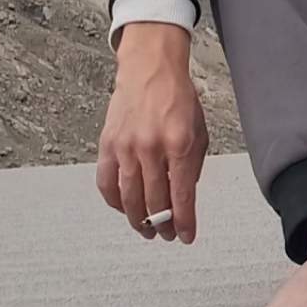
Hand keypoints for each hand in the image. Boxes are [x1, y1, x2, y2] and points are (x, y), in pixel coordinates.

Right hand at [96, 22, 207, 243]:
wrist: (150, 70)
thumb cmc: (179, 98)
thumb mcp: (199, 129)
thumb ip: (193, 163)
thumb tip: (185, 196)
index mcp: (180, 143)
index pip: (182, 194)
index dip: (185, 220)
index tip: (187, 236)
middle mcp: (151, 147)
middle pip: (154, 201)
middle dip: (162, 224)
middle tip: (167, 235)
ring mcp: (126, 147)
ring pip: (129, 197)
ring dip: (138, 219)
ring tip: (147, 230)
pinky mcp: (108, 145)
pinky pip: (107, 183)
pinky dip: (115, 202)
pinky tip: (125, 208)